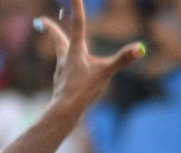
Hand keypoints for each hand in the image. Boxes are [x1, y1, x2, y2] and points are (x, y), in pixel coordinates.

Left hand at [35, 1, 142, 118]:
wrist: (63, 113)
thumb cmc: (82, 91)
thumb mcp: (105, 74)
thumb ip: (122, 60)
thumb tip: (140, 49)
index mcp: (75, 52)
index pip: (78, 25)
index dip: (77, 8)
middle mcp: (65, 59)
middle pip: (58, 39)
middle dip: (51, 29)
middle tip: (40, 21)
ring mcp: (62, 72)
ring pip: (62, 56)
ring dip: (63, 49)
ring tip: (66, 50)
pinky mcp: (62, 85)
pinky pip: (66, 73)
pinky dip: (68, 69)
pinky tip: (72, 79)